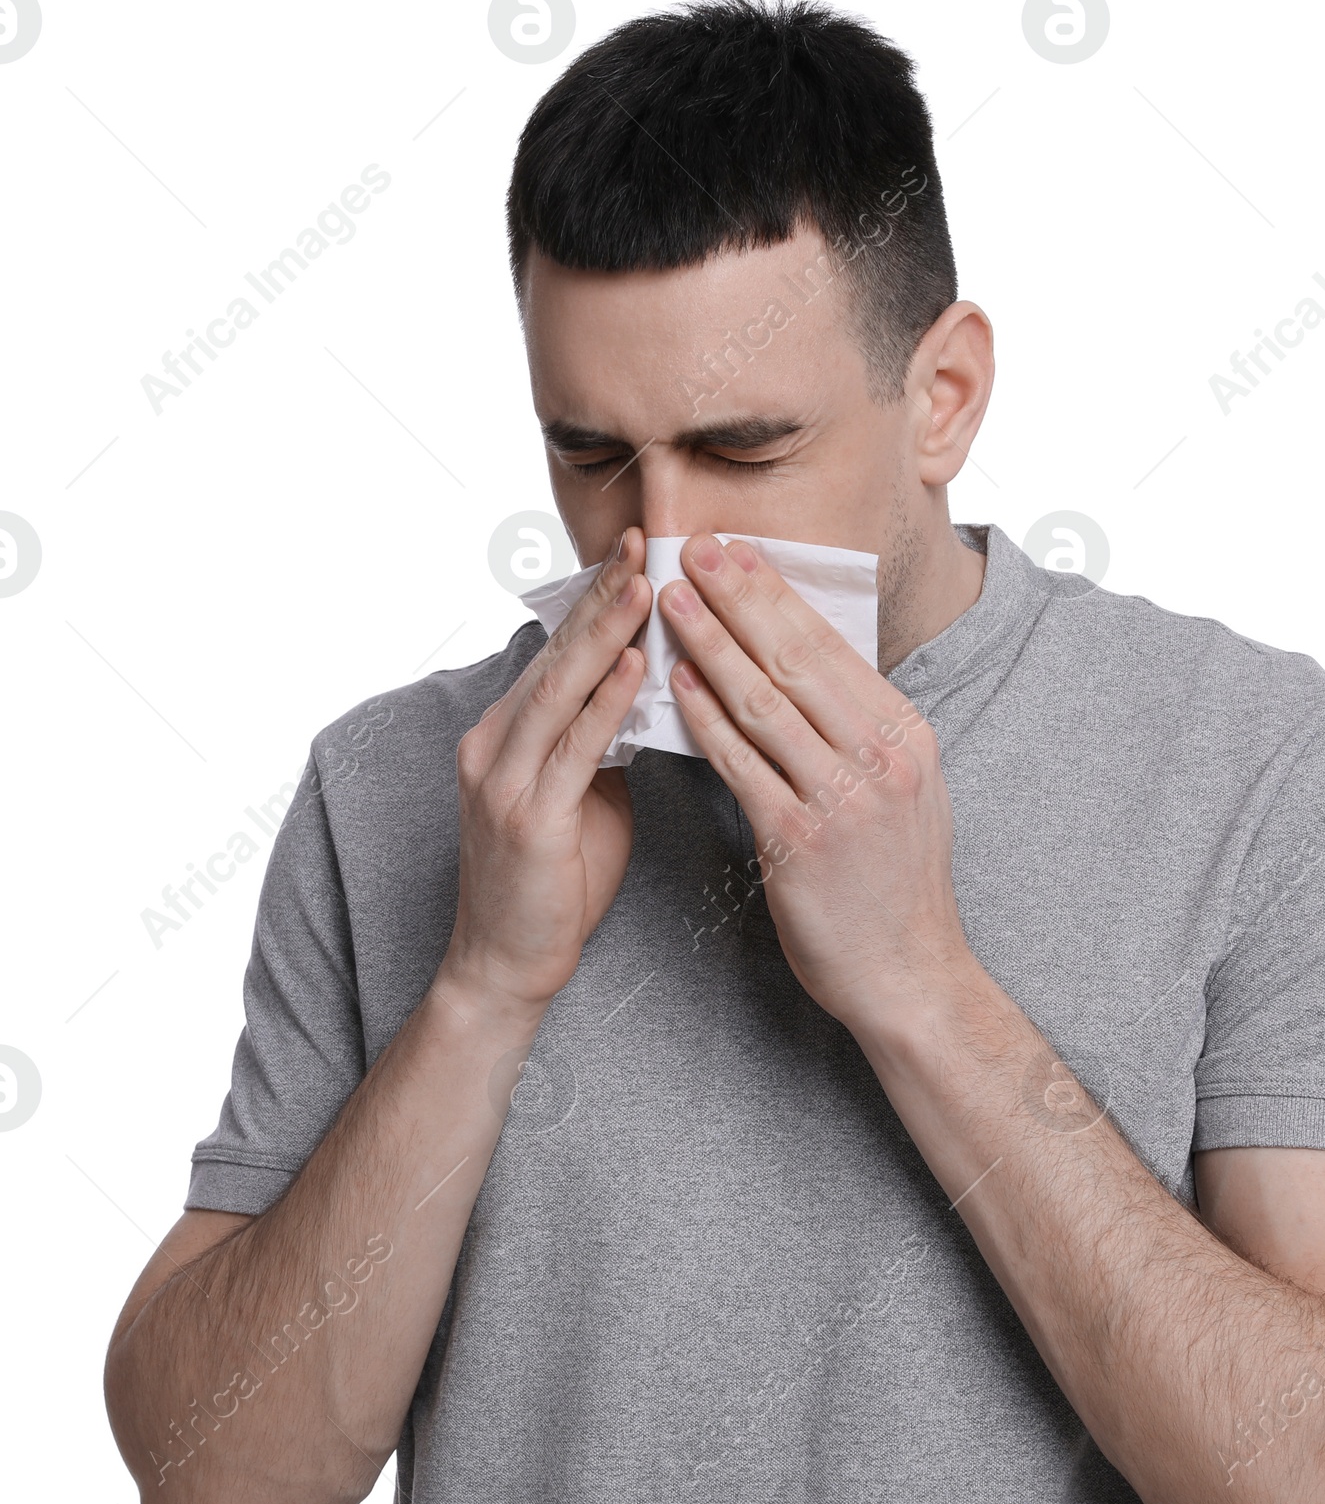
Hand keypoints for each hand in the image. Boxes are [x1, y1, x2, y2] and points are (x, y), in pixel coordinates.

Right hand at [437, 527, 651, 1017]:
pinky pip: (575, 748)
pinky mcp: (526, 818)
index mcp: (507, 734)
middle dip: (604, 595)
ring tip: (647, 582)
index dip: (598, 602)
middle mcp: (495, 744)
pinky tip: (639, 665)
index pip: (560, 654)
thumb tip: (650, 698)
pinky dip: (608, 702)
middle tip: (644, 539)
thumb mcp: (584, 800)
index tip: (639, 553)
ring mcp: (503, 779)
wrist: (505, 964)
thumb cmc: (553, 885)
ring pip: (563, 689)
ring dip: (609, 632)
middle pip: (559, 656)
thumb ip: (604, 746)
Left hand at [660, 533, 975, 1039]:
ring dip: (711, 644)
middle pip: (797, 658)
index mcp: (906, 736)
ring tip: (670, 602)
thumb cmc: (896, 885)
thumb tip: (806, 671)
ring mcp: (842, 798)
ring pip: (764, 701)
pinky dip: (705, 718)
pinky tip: (676, 685)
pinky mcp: (799, 840)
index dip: (777, 592)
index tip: (737, 551)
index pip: (832, 645)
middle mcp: (880, 757)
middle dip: (739, 595)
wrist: (910, 974)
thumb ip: (862, 732)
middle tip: (693, 548)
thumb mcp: (905, 791)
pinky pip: (741, 763)